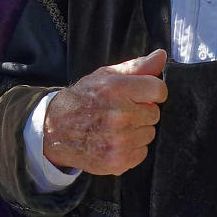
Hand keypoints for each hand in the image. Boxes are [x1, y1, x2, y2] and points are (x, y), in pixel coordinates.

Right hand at [41, 49, 166, 175]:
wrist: (55, 129)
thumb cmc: (83, 99)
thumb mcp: (106, 76)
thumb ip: (137, 66)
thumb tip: (162, 55)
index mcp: (116, 89)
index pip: (158, 90)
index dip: (151, 92)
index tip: (140, 95)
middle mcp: (119, 115)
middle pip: (155, 113)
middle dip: (141, 111)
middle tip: (121, 111)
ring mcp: (118, 141)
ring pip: (149, 134)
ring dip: (137, 130)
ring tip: (115, 127)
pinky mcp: (117, 161)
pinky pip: (142, 152)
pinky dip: (131, 148)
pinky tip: (114, 141)